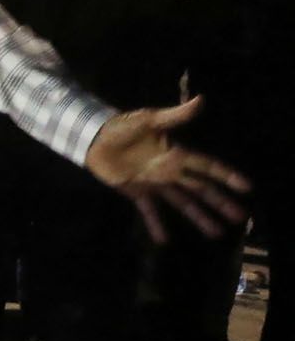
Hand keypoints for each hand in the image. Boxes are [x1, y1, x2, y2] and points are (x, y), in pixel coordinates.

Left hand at [83, 98, 251, 241]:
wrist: (94, 138)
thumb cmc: (122, 126)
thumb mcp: (148, 120)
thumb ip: (174, 116)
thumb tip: (200, 100)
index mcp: (176, 154)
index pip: (207, 167)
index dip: (226, 176)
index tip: (246, 188)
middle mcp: (170, 171)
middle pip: (200, 190)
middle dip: (220, 203)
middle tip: (240, 219)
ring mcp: (154, 183)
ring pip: (182, 203)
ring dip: (198, 217)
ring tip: (215, 234)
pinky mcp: (136, 192)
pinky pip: (149, 211)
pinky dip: (156, 225)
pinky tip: (164, 240)